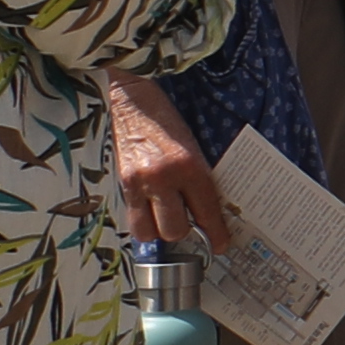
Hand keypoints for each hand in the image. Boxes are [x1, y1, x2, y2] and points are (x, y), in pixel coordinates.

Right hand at [110, 85, 234, 249]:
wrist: (132, 100)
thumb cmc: (167, 121)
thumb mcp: (193, 147)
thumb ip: (199, 178)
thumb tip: (208, 210)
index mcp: (190, 165)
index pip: (206, 211)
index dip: (215, 234)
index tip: (221, 245)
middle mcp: (164, 178)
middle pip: (176, 231)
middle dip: (185, 231)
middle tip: (188, 222)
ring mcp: (140, 183)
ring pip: (151, 233)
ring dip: (160, 231)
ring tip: (166, 217)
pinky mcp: (123, 184)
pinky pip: (133, 220)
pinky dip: (144, 222)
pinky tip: (150, 211)